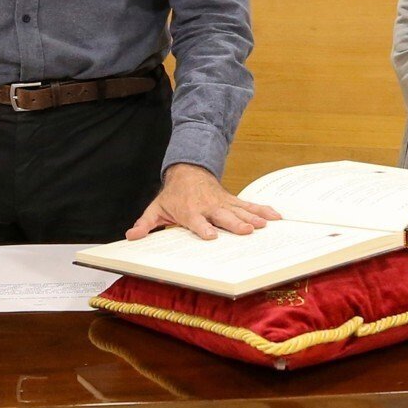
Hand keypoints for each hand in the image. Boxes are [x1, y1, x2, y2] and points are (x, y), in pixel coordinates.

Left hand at [126, 163, 281, 239]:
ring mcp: (222, 203)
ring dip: (253, 217)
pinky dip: (263, 210)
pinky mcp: (232, 200)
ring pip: (239, 210)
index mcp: (189, 211)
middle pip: (223, 217)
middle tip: (247, 231)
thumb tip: (131, 236)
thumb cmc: (172, 195)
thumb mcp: (156, 208)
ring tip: (265, 225)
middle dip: (235, 223)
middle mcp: (208, 207)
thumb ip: (145, 224)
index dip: (203, 228)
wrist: (188, 171)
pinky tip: (276, 217)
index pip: (197, 222)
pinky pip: (249, 205)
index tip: (211, 236)